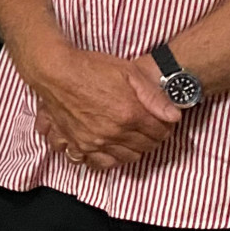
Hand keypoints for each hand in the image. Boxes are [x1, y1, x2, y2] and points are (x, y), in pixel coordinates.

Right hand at [30, 49, 180, 167]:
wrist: (54, 71)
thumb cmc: (91, 67)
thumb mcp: (129, 72)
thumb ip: (153, 95)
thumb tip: (174, 115)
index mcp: (130, 115)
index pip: (159, 132)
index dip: (165, 126)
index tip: (162, 121)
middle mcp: (113, 133)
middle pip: (143, 148)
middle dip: (150, 139)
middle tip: (148, 129)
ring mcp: (93, 142)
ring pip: (121, 159)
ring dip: (130, 151)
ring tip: (129, 139)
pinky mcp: (75, 143)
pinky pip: (93, 163)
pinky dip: (102, 160)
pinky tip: (105, 149)